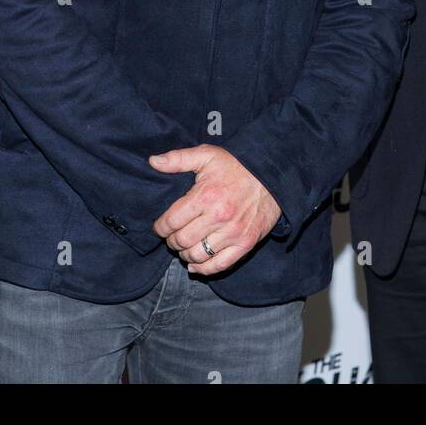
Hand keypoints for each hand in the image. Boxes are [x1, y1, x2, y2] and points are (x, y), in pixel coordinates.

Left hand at [149, 145, 281, 275]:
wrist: (272, 177)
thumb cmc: (236, 166)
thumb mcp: (207, 155)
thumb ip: (178, 159)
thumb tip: (153, 162)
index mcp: (205, 196)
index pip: (172, 221)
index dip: (160, 227)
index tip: (160, 227)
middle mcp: (218, 217)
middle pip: (182, 240)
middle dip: (171, 241)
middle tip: (172, 236)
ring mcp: (233, 233)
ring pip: (197, 255)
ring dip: (184, 254)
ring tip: (184, 247)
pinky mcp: (245, 244)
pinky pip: (219, 265)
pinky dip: (203, 269)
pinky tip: (195, 264)